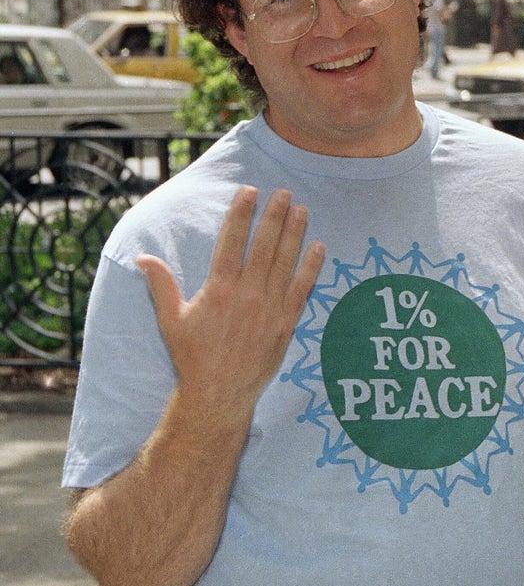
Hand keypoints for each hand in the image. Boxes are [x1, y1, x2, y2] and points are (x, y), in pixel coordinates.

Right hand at [136, 186, 325, 411]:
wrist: (218, 393)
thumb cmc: (192, 356)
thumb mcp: (171, 320)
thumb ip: (160, 285)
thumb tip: (141, 257)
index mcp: (218, 290)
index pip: (231, 242)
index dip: (241, 215)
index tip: (249, 192)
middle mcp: (247, 295)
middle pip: (264, 246)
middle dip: (274, 216)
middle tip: (283, 193)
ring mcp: (269, 308)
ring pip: (285, 263)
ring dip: (295, 234)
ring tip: (301, 209)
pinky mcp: (286, 323)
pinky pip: (302, 289)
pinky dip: (311, 268)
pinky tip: (319, 247)